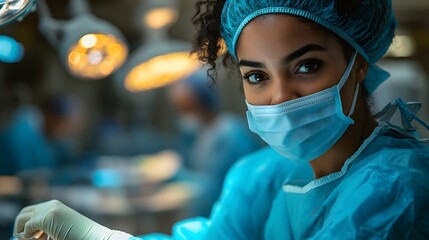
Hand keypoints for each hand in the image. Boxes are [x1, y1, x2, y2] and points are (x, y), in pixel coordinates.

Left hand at [14, 200, 132, 239]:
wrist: (94, 236)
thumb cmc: (80, 235)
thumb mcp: (60, 229)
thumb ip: (47, 228)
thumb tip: (29, 235)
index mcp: (56, 206)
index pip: (33, 211)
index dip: (28, 223)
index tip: (33, 236)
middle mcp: (52, 205)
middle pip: (25, 212)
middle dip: (21, 226)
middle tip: (27, 239)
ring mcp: (49, 210)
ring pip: (22, 218)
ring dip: (22, 230)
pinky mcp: (47, 218)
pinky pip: (27, 227)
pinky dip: (27, 236)